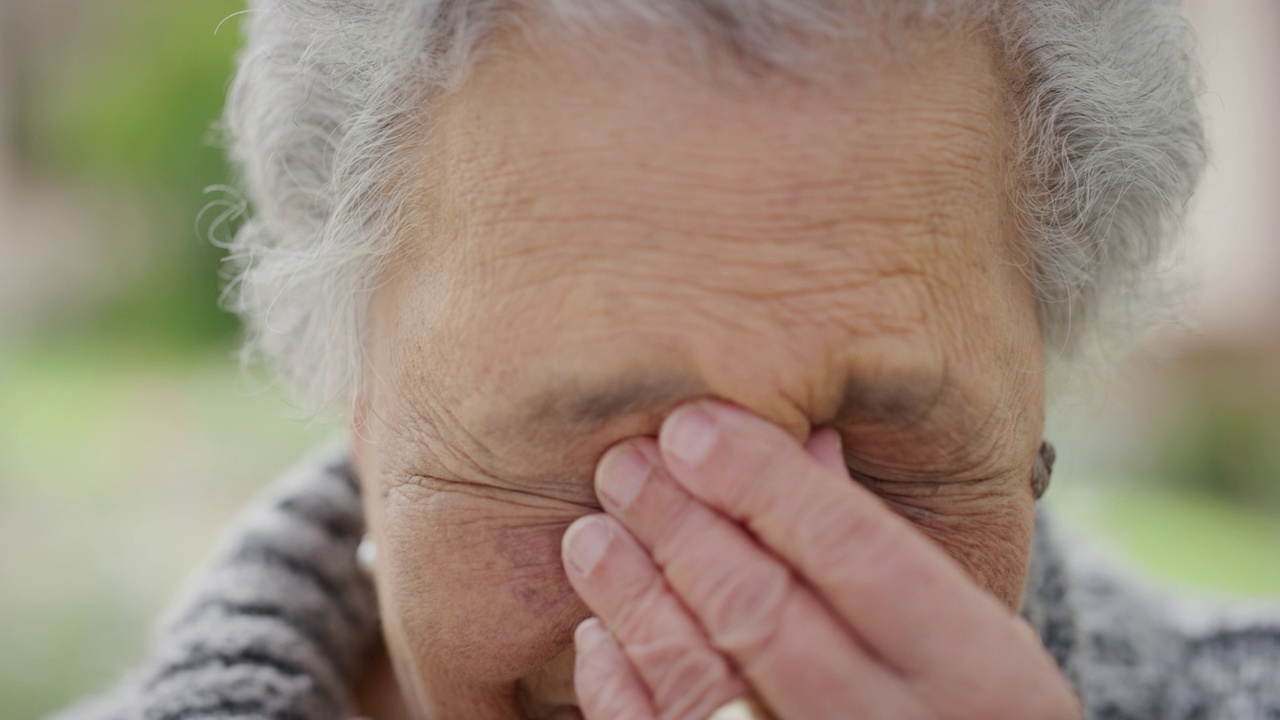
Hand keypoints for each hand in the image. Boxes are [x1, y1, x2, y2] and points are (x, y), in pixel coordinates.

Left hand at [561, 400, 1079, 719]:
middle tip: (622, 465)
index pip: (853, 548)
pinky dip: (620, 689)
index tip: (691, 425)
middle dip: (677, 524)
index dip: (762, 479)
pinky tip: (601, 634)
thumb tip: (807, 441)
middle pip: (758, 607)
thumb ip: (893, 548)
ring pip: (697, 679)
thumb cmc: (969, 711)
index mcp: (976, 675)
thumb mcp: (973, 639)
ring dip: (633, 597)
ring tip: (593, 534)